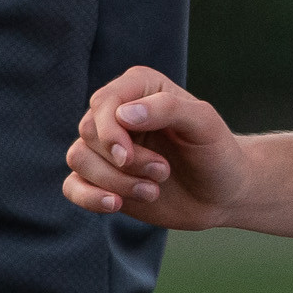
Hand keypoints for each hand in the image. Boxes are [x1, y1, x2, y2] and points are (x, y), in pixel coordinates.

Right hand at [64, 67, 246, 229]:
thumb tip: (121, 114)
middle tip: (163, 171)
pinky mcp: (99, 178)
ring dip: (116, 181)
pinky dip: (90, 197)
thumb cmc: (216, 151)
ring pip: (79, 159)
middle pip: (88, 132)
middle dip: (124, 161)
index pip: (104, 101)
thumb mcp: (204, 124)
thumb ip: (168, 109)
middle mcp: (117, 113)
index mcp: (140, 87)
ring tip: (154, 189)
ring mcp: (105, 147)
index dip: (109, 131)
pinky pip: (72, 186)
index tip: (126, 157)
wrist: (221, 193)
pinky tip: (116, 204)